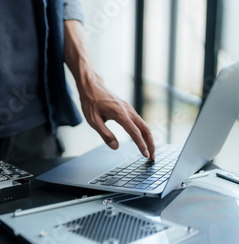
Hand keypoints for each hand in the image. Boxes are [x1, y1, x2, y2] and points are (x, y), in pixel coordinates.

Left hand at [63, 20, 154, 159]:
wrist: (91, 86)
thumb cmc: (90, 102)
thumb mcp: (93, 121)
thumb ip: (105, 134)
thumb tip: (115, 147)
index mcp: (120, 114)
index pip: (134, 132)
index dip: (141, 144)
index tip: (145, 155)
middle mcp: (128, 111)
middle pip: (145, 129)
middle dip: (151, 144)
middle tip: (153, 157)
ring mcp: (129, 109)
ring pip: (144, 125)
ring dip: (149, 139)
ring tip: (150, 152)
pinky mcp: (127, 109)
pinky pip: (139, 122)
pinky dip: (144, 132)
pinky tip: (143, 140)